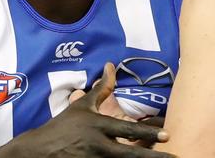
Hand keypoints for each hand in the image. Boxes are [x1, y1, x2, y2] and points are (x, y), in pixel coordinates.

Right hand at [0, 63, 174, 157]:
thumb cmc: (64, 125)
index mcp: (98, 126)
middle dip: (153, 156)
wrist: (39, 151)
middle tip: (174, 156)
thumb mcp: (83, 106)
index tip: (167, 135)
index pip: (127, 129)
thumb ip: (102, 89)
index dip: (148, 133)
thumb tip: (110, 66)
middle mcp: (99, 145)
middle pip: (130, 153)